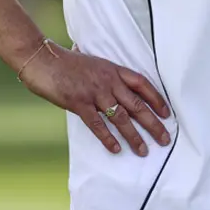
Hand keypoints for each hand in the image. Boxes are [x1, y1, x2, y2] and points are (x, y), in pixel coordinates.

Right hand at [19, 42, 171, 155]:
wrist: (43, 59)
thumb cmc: (65, 61)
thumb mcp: (91, 61)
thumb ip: (103, 71)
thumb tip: (110, 76)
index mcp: (112, 69)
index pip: (141, 84)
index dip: (156, 99)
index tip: (167, 113)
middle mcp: (108, 81)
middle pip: (136, 104)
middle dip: (153, 123)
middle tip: (165, 138)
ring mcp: (94, 92)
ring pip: (120, 117)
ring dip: (134, 135)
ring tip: (144, 150)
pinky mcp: (79, 103)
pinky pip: (97, 124)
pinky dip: (107, 138)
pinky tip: (116, 149)